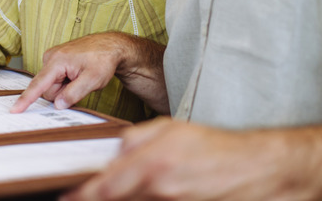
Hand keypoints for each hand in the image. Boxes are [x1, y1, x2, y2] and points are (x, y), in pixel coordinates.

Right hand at [10, 33, 127, 113]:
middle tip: (81, 83)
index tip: (15, 110)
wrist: (110, 45)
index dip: (26, 99)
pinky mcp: (56, 60)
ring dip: (66, 87)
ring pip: (52, 85)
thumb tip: (57, 105)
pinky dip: (66, 81)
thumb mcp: (93, 80)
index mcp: (57, 61)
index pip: (39, 84)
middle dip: (62, 92)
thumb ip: (73, 94)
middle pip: (48, 89)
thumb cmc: (103, 59)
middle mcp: (51, 57)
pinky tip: (77, 74)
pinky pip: (56, 79)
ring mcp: (53, 58)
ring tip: (80, 77)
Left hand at [61, 118, 289, 200]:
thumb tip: (113, 151)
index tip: (66, 196)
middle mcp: (158, 188)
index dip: (83, 194)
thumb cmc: (214, 146)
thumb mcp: (171, 128)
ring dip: (120, 198)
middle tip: (76, 196)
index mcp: (152, 163)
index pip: (106, 185)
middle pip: (115, 200)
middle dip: (95, 198)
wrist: (256, 168)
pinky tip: (139, 194)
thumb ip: (137, 139)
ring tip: (110, 191)